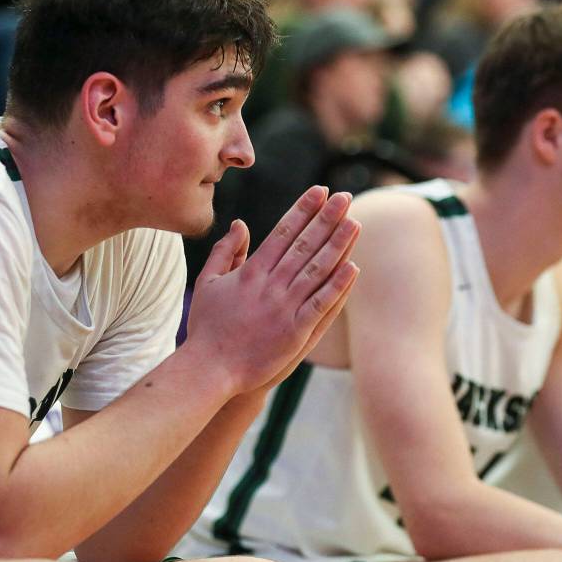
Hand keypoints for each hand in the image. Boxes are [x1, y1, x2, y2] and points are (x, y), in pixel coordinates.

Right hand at [185, 186, 359, 395]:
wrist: (209, 369)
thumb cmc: (207, 327)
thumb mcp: (208, 282)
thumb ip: (225, 251)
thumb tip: (240, 223)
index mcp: (251, 271)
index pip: (283, 232)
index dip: (303, 210)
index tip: (320, 192)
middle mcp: (270, 285)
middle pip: (304, 245)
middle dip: (326, 218)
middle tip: (345, 197)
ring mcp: (284, 308)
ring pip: (317, 270)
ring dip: (338, 245)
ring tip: (355, 222)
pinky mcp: (295, 332)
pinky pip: (321, 305)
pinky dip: (337, 286)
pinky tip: (353, 267)